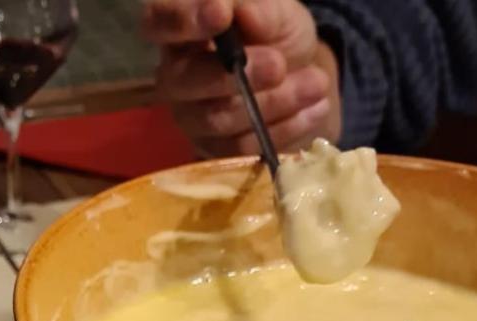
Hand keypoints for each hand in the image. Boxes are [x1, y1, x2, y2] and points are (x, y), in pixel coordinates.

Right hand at [144, 0, 341, 155]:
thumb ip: (259, 9)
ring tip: (316, 84)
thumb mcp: (277, 10)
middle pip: (183, 81)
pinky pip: (240, 148)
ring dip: (272, 102)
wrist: (302, 75)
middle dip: (234, 74)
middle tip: (279, 65)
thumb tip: (240, 12)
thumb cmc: (276, 33)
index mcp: (181, 26)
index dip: (184, 19)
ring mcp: (191, 117)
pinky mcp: (213, 150)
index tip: (221, 15)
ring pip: (217, 119)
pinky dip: (282, 128)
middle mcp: (175, 74)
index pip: (160, 20)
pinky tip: (313, 109)